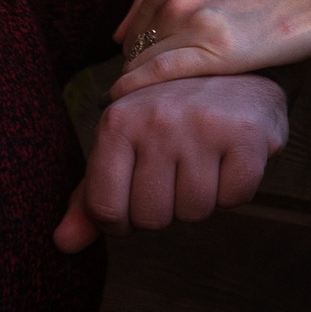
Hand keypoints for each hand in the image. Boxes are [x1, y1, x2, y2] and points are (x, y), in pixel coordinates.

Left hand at [52, 74, 288, 253]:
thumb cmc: (168, 115)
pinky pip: (234, 197)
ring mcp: (204, 125)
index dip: (122, 220)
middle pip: (151, 218)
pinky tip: (229, 157)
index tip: (135, 198)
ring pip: (194, 212)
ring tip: (202, 161)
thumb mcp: (122, 145)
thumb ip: (91, 196)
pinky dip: (234, 188)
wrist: (232, 68)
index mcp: (118, 121)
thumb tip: (64, 244)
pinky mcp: (246, 134)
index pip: (106, 210)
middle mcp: (158, 120)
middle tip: (175, 173)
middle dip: (164, 208)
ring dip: (200, 197)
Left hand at [109, 0, 310, 97]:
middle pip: (135, 49)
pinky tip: (131, 102)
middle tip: (149, 101)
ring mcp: (194, 22)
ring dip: (142, 86)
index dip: (134, 58)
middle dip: (136, 75)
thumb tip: (122, 31)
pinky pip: (161, 73)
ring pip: (145, 62)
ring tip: (153, 109)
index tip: (142, 80)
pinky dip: (139, 88)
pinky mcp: (216, 50)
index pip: (133, 29)